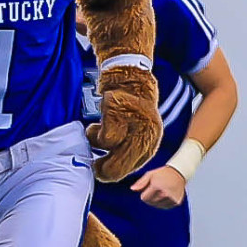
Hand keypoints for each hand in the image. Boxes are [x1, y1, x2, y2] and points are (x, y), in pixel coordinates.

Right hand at [88, 67, 162, 183]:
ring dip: (97, 146)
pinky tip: (95, 126)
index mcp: (152, 139)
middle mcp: (147, 134)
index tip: (104, 171)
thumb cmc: (132, 103)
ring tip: (94, 133)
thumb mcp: (140, 127)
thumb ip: (131, 146)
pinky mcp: (119, 116)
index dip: (116, 172)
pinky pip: (103, 139)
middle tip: (95, 168)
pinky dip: (95, 134)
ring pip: (111, 153)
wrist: (130, 74)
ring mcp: (133, 125)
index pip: (134, 166)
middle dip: (105, 170)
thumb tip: (114, 169)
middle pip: (122, 167)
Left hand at [132, 165, 186, 208]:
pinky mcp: (177, 202)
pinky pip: (166, 206)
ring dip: (158, 200)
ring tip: (163, 191)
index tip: (150, 187)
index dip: (145, 193)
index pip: (144, 198)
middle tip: (157, 188)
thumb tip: (132, 189)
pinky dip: (165, 202)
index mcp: (157, 187)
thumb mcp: (150, 174)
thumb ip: (141, 183)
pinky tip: (168, 195)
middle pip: (151, 202)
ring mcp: (172, 199)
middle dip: (151, 197)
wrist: (179, 173)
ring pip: (158, 205)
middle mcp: (165, 194)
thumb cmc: (164, 173)